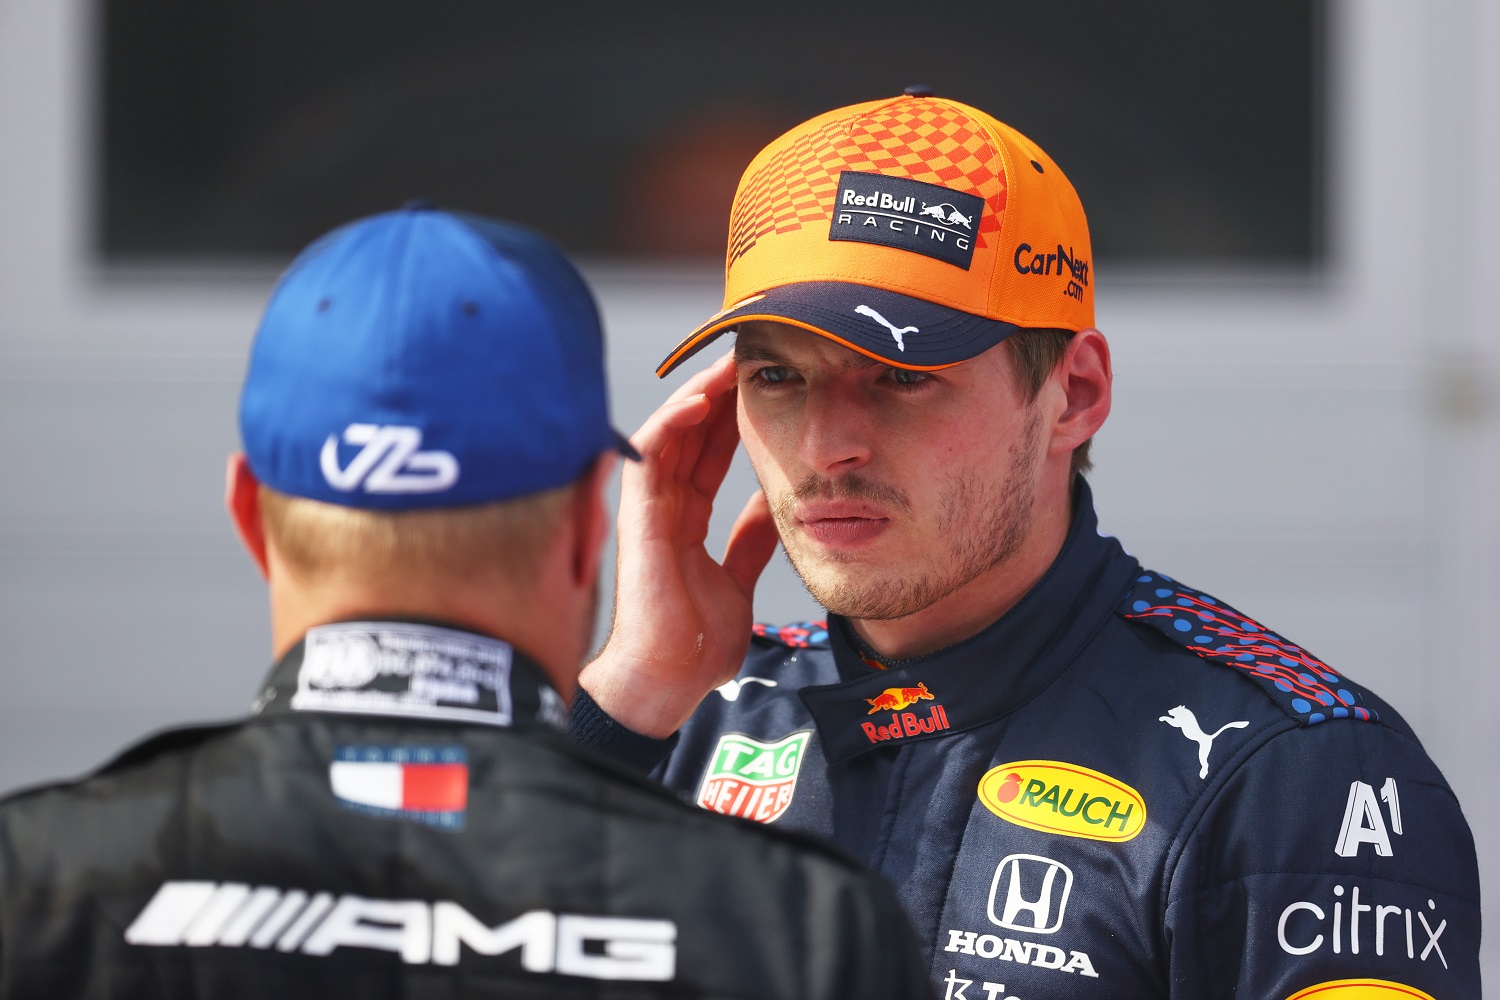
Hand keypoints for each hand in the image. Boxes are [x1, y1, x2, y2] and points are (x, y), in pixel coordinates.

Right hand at [578, 353, 778, 737]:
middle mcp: (664, 508)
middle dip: (720, 393)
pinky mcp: (637, 519)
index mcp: (685, 520)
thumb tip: (777, 503)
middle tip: (753, 356)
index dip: (734, 417)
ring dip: (699, 395)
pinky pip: (650, 457)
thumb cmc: (694, 643)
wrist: (666, 684)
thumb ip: (750, 540)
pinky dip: (673, 424)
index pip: (710, 452)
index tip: (767, 386)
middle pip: (693, 434)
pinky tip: (701, 401)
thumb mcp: (738, 580)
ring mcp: (648, 511)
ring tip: (730, 363)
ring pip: (672, 434)